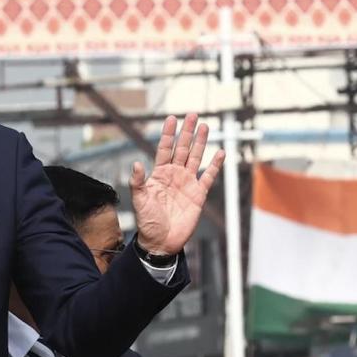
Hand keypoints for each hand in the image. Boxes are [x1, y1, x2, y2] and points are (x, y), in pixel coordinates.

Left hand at [130, 114, 223, 254]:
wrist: (161, 241)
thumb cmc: (148, 222)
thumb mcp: (139, 200)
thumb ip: (138, 182)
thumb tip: (136, 163)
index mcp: (159, 174)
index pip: (164, 149)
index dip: (168, 134)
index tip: (171, 118)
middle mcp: (174, 175)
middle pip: (182, 149)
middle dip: (187, 132)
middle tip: (192, 114)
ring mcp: (187, 183)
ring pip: (196, 158)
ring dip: (200, 143)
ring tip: (205, 126)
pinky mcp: (199, 194)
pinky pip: (208, 176)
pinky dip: (214, 165)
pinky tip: (220, 153)